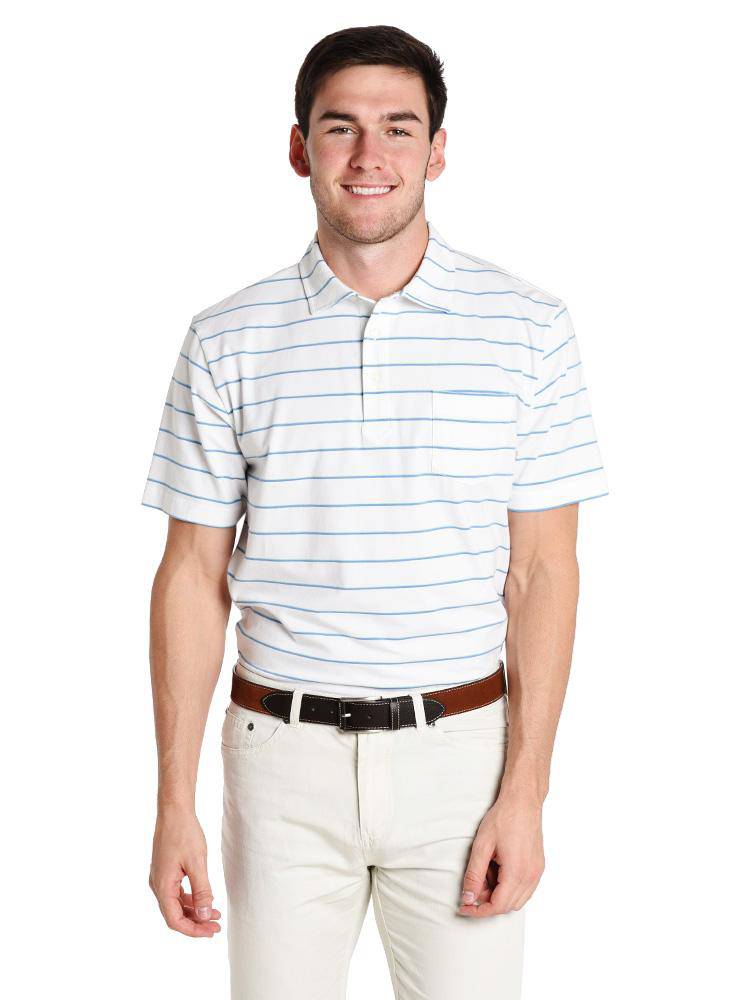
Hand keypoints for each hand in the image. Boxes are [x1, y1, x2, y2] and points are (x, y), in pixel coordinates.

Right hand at [149, 807, 221, 936]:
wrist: (174, 811)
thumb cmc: (184, 833)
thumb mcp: (197, 863)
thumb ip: (202, 891)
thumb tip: (205, 915)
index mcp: (162, 886)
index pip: (174, 920)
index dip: (193, 930)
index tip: (211, 931)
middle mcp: (157, 885)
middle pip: (174, 915)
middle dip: (196, 923)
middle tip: (216, 927)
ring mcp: (160, 878)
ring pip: (176, 904)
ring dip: (194, 912)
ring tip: (214, 915)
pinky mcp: (165, 871)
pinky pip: (176, 893)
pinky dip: (190, 899)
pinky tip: (204, 899)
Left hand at [458, 794, 544, 917]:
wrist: (523, 801)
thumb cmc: (503, 818)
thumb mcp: (482, 845)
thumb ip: (474, 875)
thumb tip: (468, 898)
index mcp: (517, 872)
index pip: (498, 906)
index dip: (479, 911)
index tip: (464, 907)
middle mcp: (531, 876)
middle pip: (507, 906)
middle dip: (487, 901)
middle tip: (473, 884)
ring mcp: (537, 872)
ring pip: (517, 900)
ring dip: (498, 894)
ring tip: (485, 872)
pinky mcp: (538, 867)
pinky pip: (524, 889)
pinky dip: (508, 887)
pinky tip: (497, 869)